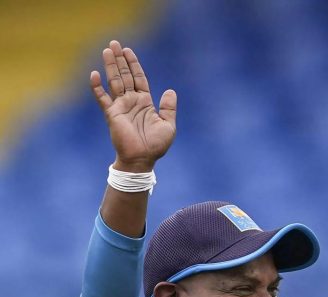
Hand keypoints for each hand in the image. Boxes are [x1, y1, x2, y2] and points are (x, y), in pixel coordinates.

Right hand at [90, 40, 176, 171]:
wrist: (142, 159)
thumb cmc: (156, 145)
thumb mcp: (168, 125)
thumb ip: (169, 108)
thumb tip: (171, 90)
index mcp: (145, 103)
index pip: (139, 78)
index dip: (134, 65)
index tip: (129, 51)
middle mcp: (131, 102)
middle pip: (125, 76)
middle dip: (120, 60)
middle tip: (114, 43)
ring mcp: (121, 107)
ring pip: (114, 82)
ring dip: (110, 66)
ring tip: (107, 50)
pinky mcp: (112, 115)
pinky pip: (102, 98)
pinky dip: (97, 87)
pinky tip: (94, 74)